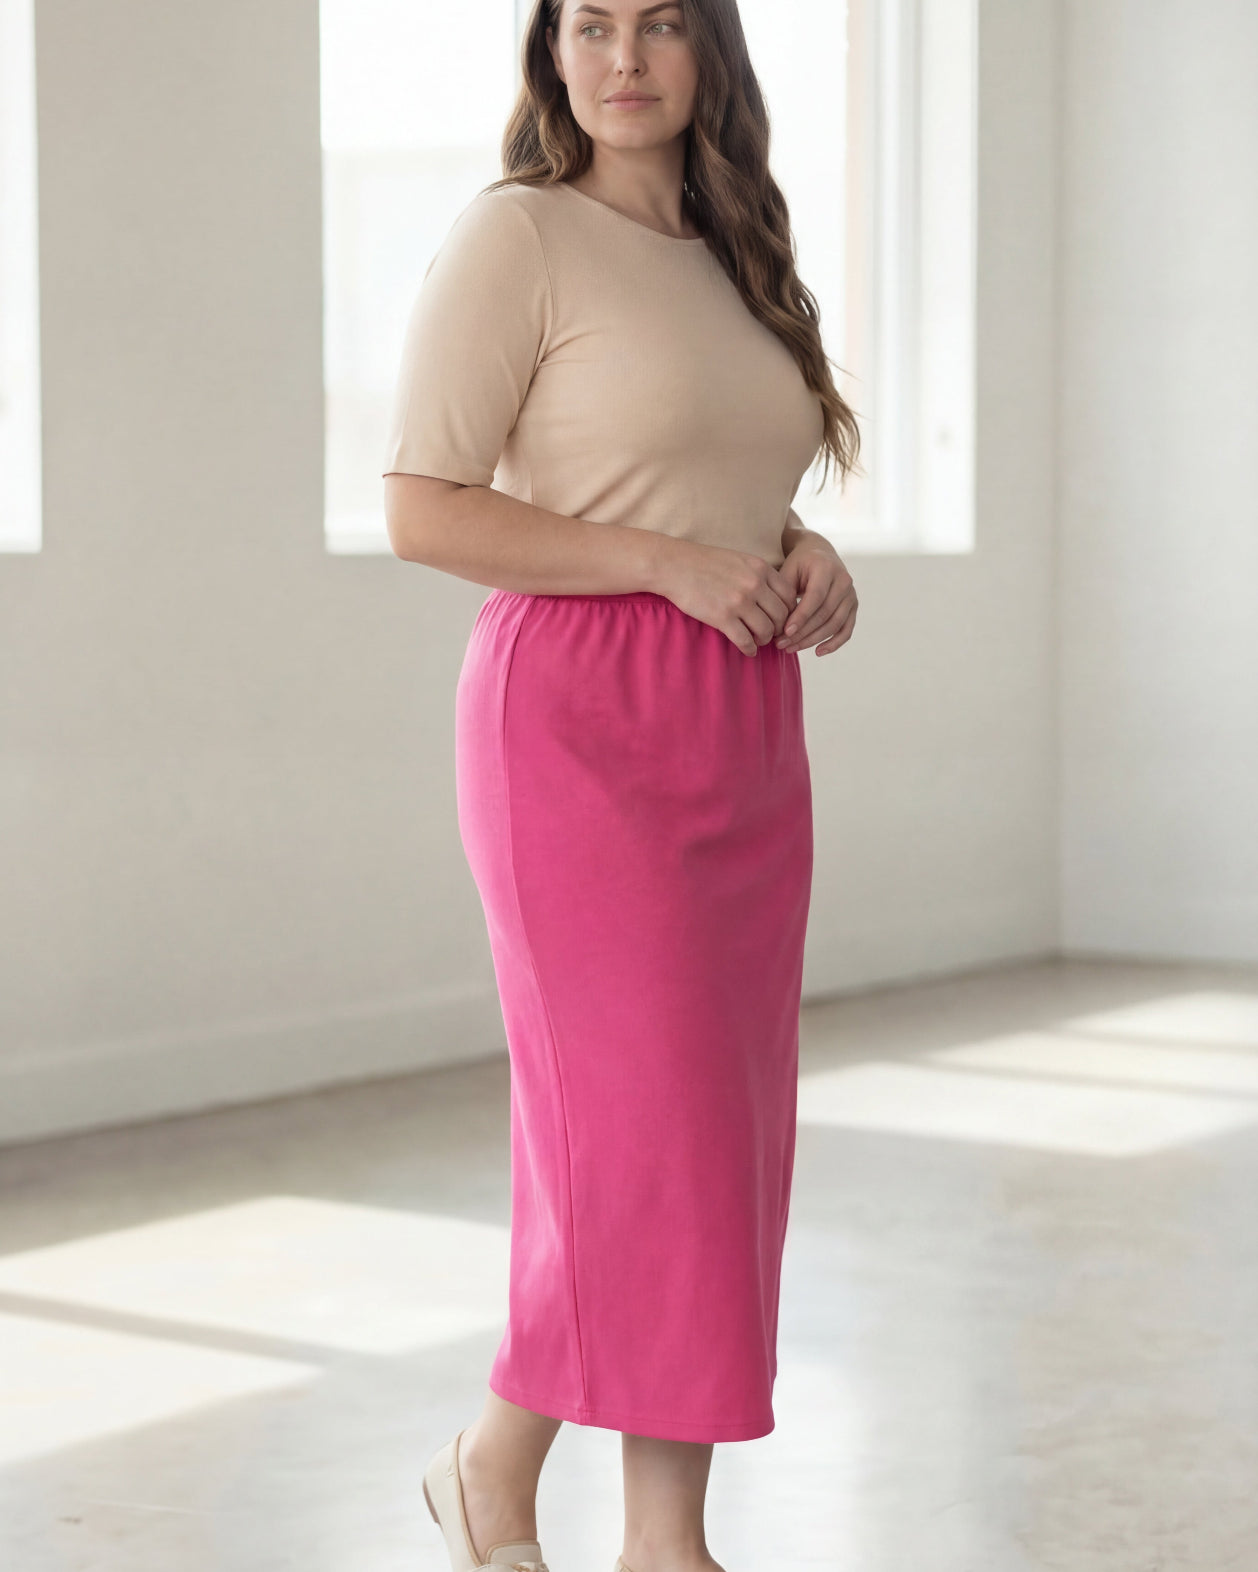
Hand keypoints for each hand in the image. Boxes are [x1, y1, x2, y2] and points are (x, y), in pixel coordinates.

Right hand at [653, 540, 796, 656]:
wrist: (674, 566)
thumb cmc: (703, 563)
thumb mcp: (738, 560)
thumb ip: (757, 574)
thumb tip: (772, 596)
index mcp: (760, 568)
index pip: (789, 595)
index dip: (789, 611)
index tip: (780, 618)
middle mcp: (754, 584)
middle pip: (781, 615)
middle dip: (778, 628)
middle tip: (770, 633)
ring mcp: (739, 601)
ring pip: (766, 630)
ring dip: (764, 640)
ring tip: (757, 640)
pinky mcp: (723, 617)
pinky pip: (745, 640)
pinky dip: (750, 649)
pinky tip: (748, 649)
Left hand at [774, 531, 857, 655]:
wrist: (820, 554)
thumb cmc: (799, 565)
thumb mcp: (788, 571)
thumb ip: (784, 594)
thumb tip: (779, 626)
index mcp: (826, 568)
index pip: (815, 597)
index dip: (801, 617)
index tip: (784, 632)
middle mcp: (843, 580)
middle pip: (825, 613)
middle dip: (803, 632)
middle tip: (782, 644)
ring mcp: (851, 594)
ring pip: (834, 624)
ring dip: (813, 640)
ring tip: (792, 648)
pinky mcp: (853, 606)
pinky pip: (846, 629)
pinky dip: (834, 643)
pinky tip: (818, 652)